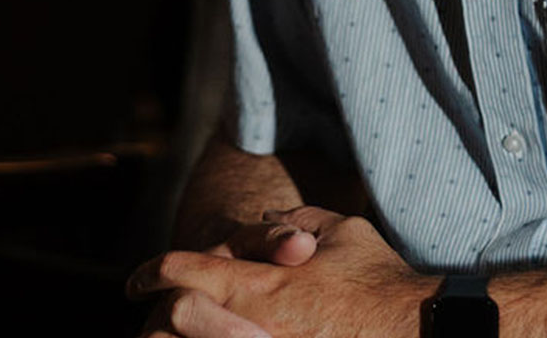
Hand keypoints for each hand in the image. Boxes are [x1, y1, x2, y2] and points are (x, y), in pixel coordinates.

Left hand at [128, 205, 429, 337]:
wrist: (411, 328)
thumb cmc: (377, 279)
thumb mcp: (343, 231)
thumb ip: (299, 221)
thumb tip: (268, 221)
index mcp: (262, 283)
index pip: (186, 271)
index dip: (152, 271)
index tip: (135, 280)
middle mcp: (253, 325)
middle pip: (174, 320)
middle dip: (159, 317)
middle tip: (154, 316)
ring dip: (183, 337)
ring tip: (176, 333)